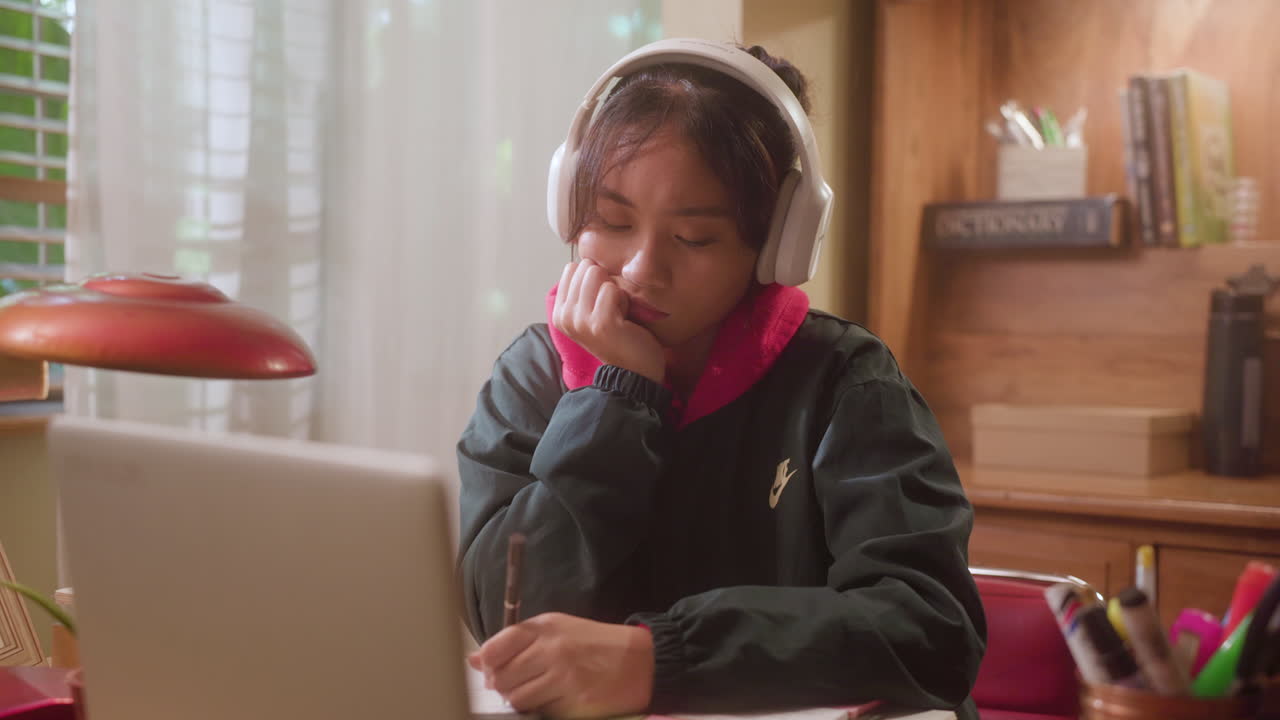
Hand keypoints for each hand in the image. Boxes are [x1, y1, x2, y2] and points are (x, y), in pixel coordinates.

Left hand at [468, 612, 653, 718]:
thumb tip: (473, 659)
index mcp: (546, 627)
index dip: (487, 663)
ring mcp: (565, 678)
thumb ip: (515, 641)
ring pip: (518, 700)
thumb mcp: (557, 629)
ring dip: (521, 700)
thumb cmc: (595, 644)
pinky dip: (543, 710)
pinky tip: (557, 698)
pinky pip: (542, 713)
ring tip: (538, 690)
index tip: (491, 668)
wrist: (641, 661)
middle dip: (503, 685)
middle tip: (517, 683)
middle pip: (502, 678)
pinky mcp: (575, 704)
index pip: (496, 647)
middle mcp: (553, 650)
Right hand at [552, 260, 664, 383]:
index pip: (572, 268)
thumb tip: (586, 260)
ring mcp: (580, 320)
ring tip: (617, 314)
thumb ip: (582, 290)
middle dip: (604, 283)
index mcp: (560, 312)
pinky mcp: (600, 322)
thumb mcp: (590, 312)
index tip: (600, 303)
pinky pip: (612, 289)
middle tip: (611, 310)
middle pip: (585, 268)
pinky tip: (624, 320)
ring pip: (597, 274)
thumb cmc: (618, 338)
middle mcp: (565, 316)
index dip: (593, 279)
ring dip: (614, 292)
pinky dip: (624, 301)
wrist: (633, 372)